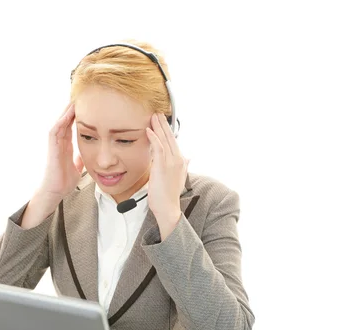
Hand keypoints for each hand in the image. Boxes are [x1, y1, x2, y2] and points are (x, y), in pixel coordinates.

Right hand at [38, 103, 84, 203]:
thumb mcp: (77, 167)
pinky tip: (67, 114)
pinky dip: (61, 122)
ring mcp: (54, 144)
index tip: (87, 106)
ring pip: (60, 122)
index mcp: (66, 146)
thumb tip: (87, 154)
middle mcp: (59, 142)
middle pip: (66, 120)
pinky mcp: (51, 148)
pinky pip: (55, 131)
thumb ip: (80, 159)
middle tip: (82, 96)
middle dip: (72, 109)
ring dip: (66, 112)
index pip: (72, 126)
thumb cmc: (63, 182)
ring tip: (75, 100)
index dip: (78, 115)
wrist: (55, 192)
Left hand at [146, 113, 189, 234]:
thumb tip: (189, 157)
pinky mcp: (162, 166)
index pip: (174, 141)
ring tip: (152, 117)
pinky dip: (154, 137)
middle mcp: (178, 159)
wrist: (168, 207)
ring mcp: (171, 162)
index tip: (161, 121)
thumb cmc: (169, 195)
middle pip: (170, 137)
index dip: (167, 130)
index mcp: (181, 161)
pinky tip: (149, 130)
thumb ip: (184, 166)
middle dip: (163, 124)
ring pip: (165, 140)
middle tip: (157, 113)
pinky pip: (158, 148)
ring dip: (158, 127)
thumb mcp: (178, 178)